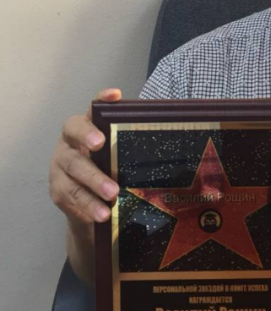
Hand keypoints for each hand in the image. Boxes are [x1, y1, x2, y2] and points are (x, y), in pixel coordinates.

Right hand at [49, 88, 121, 225]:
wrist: (88, 203)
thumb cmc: (110, 169)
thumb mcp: (121, 154)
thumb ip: (132, 141)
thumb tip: (171, 132)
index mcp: (86, 128)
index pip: (92, 109)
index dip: (102, 100)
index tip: (115, 96)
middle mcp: (69, 144)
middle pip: (75, 142)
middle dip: (91, 150)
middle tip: (103, 152)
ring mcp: (60, 168)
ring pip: (73, 175)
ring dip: (93, 186)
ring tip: (112, 197)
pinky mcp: (59, 191)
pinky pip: (71, 199)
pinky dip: (88, 207)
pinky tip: (102, 214)